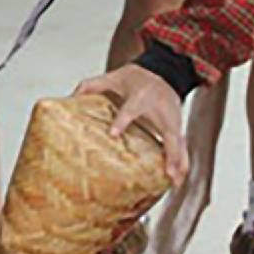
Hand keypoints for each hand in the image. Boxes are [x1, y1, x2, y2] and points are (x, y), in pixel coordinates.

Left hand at [75, 64, 187, 183]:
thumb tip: (71, 98)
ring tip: (175, 182)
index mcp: (141, 96)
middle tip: (167, 172)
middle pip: (169, 133)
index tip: (113, 134)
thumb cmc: (137, 78)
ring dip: (179, 162)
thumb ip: (93, 85)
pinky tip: (178, 178)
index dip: (122, 121)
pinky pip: (182, 146)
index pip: (131, 109)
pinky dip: (182, 162)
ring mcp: (172, 120)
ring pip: (180, 143)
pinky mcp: (177, 127)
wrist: (163, 71)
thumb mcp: (114, 77)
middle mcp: (161, 110)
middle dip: (170, 153)